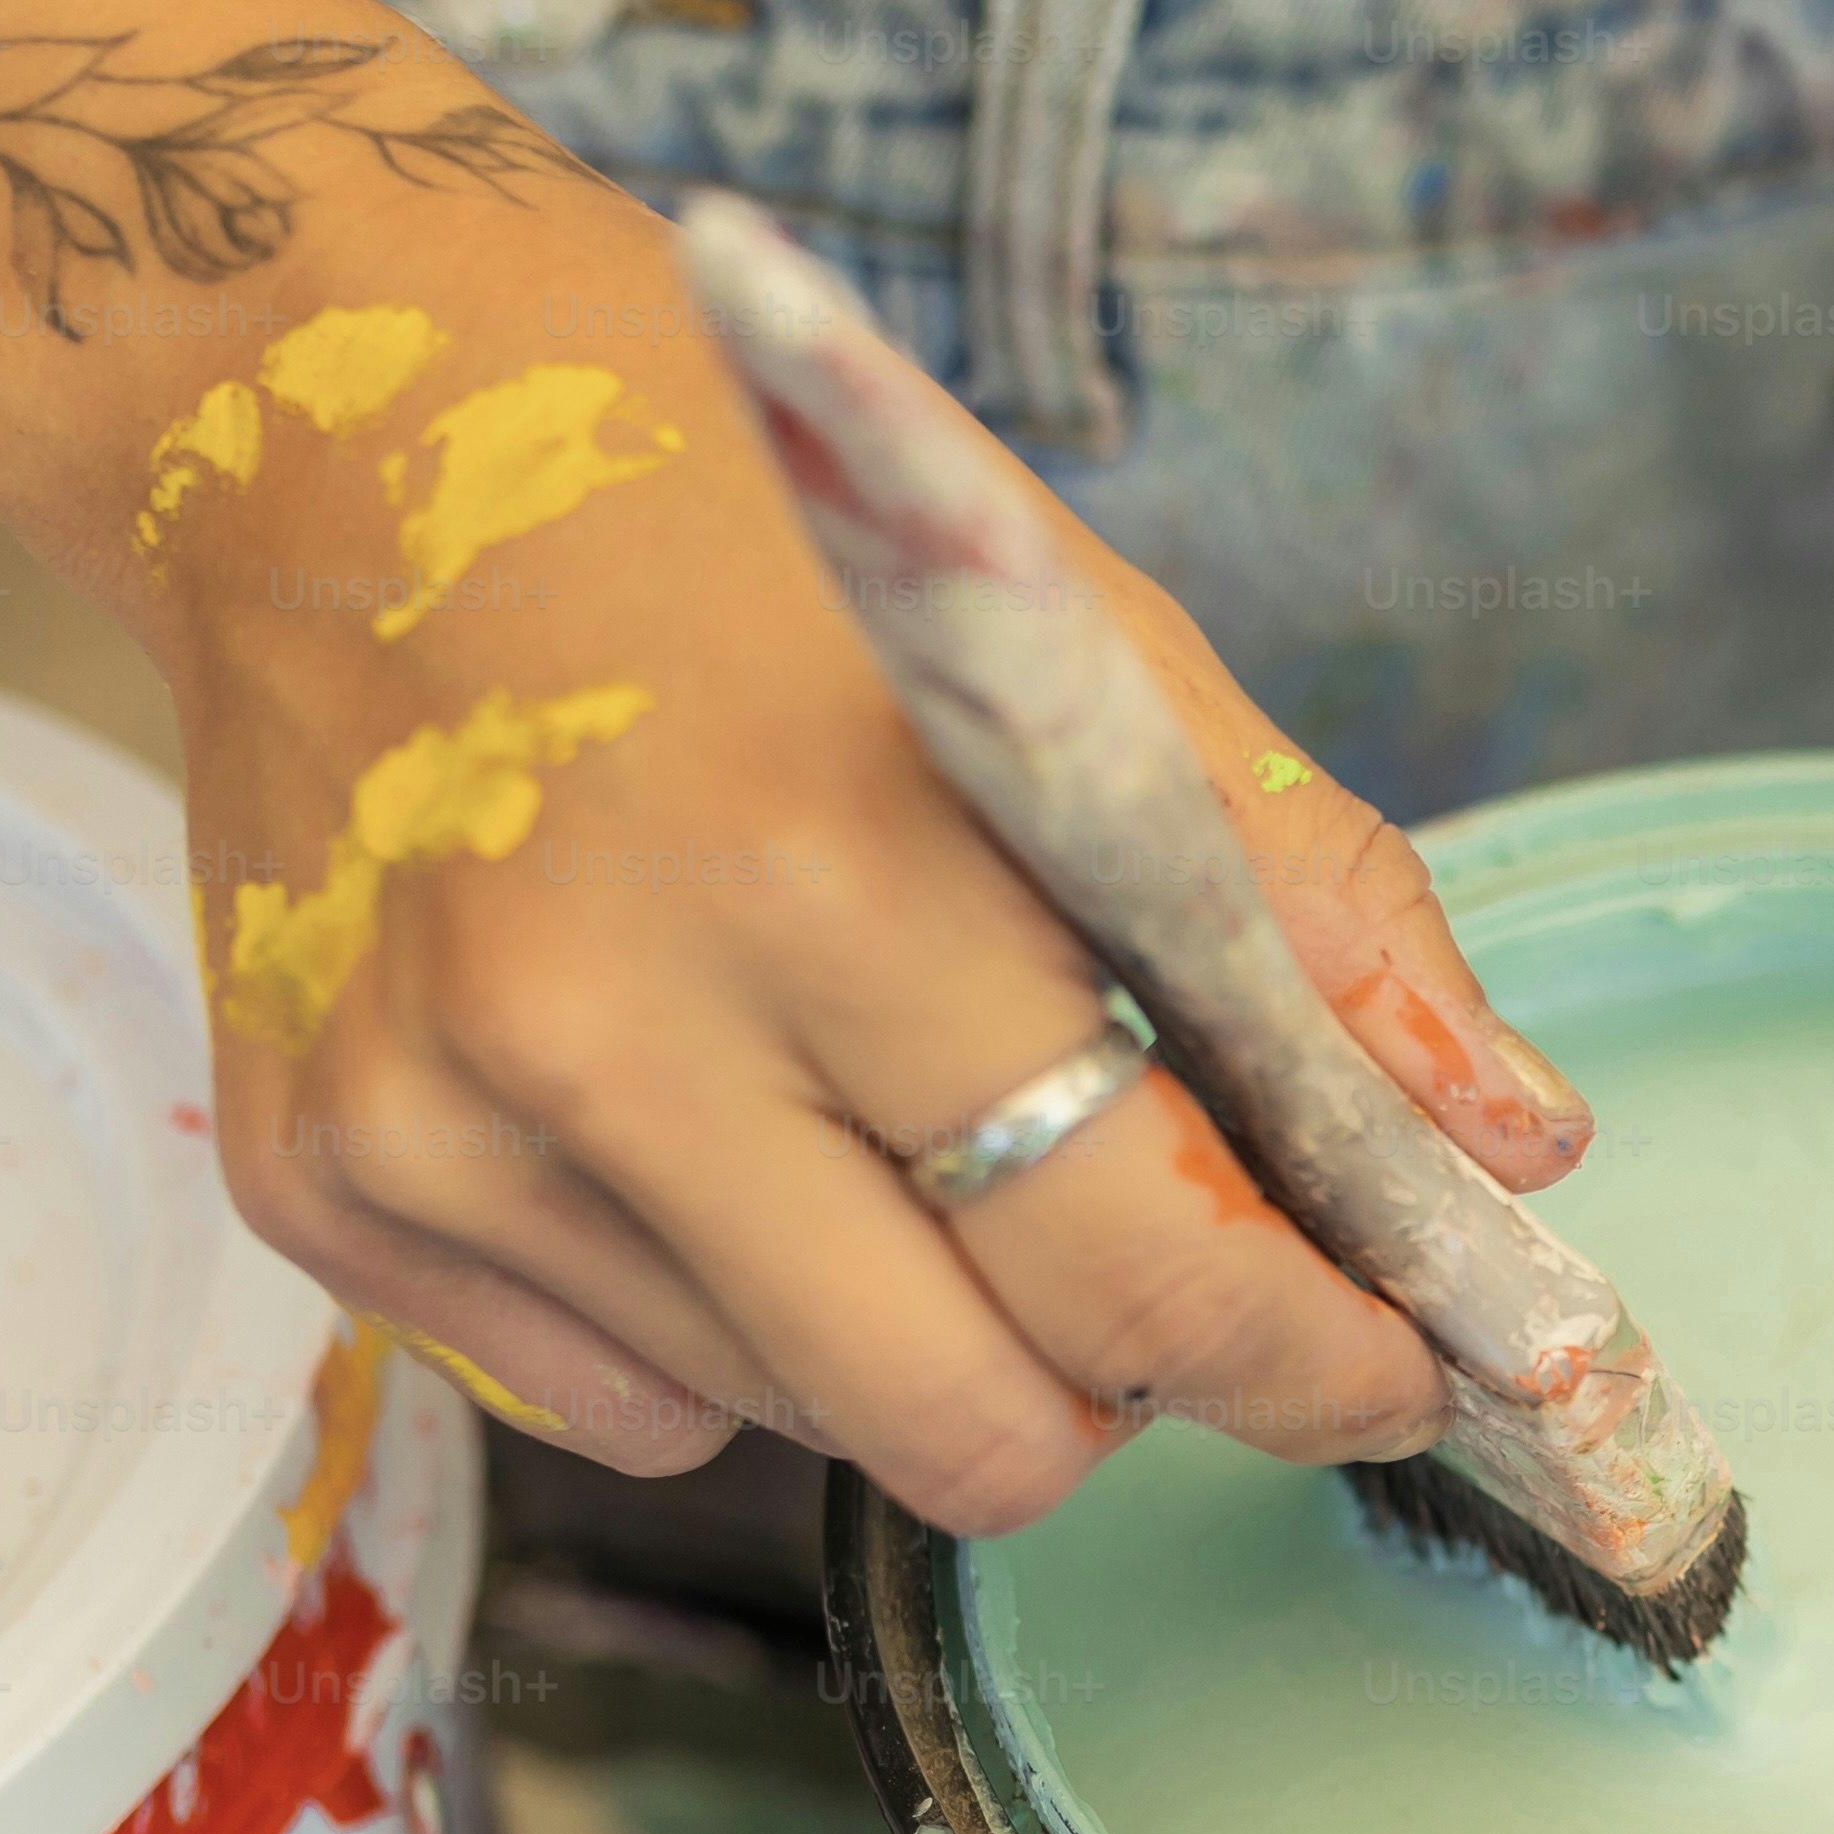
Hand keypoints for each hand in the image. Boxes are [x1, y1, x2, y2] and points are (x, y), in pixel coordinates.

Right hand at [158, 243, 1590, 1530]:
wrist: (321, 401)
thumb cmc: (726, 505)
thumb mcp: (1071, 632)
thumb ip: (1310, 906)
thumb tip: (1513, 1144)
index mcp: (835, 880)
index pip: (1144, 1275)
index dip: (1314, 1364)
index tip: (1397, 1368)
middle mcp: (608, 1035)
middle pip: (971, 1432)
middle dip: (1125, 1390)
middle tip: (1167, 1277)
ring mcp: (443, 1129)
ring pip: (804, 1429)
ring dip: (917, 1334)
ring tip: (888, 1113)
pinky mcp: (321, 1181)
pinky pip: (622, 1400)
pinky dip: (728, 1323)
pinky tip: (709, 1123)